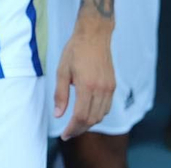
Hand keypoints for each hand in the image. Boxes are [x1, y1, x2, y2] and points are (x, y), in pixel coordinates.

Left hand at [54, 11, 115, 137]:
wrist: (94, 35)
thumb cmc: (76, 50)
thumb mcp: (62, 70)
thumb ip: (60, 94)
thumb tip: (58, 115)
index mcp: (86, 85)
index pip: (81, 117)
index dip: (72, 129)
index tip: (64, 134)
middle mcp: (100, 89)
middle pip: (92, 120)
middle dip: (79, 129)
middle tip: (69, 132)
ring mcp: (109, 88)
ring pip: (101, 115)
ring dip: (89, 123)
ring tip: (76, 124)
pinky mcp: (112, 85)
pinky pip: (107, 107)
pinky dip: (97, 114)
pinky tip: (87, 112)